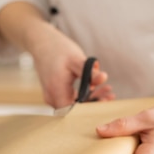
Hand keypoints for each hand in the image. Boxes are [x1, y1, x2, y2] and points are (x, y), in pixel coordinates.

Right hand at [0, 1, 114, 107]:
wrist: (42, 42)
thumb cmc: (58, 49)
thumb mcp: (76, 59)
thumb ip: (89, 72)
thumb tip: (104, 78)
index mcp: (56, 90)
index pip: (75, 111)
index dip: (91, 109)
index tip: (106, 102)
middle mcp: (52, 97)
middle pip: (75, 109)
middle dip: (95, 103)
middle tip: (111, 96)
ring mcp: (52, 96)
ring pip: (74, 104)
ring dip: (91, 98)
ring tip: (108, 90)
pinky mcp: (55, 92)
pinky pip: (70, 98)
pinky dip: (84, 94)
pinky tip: (96, 87)